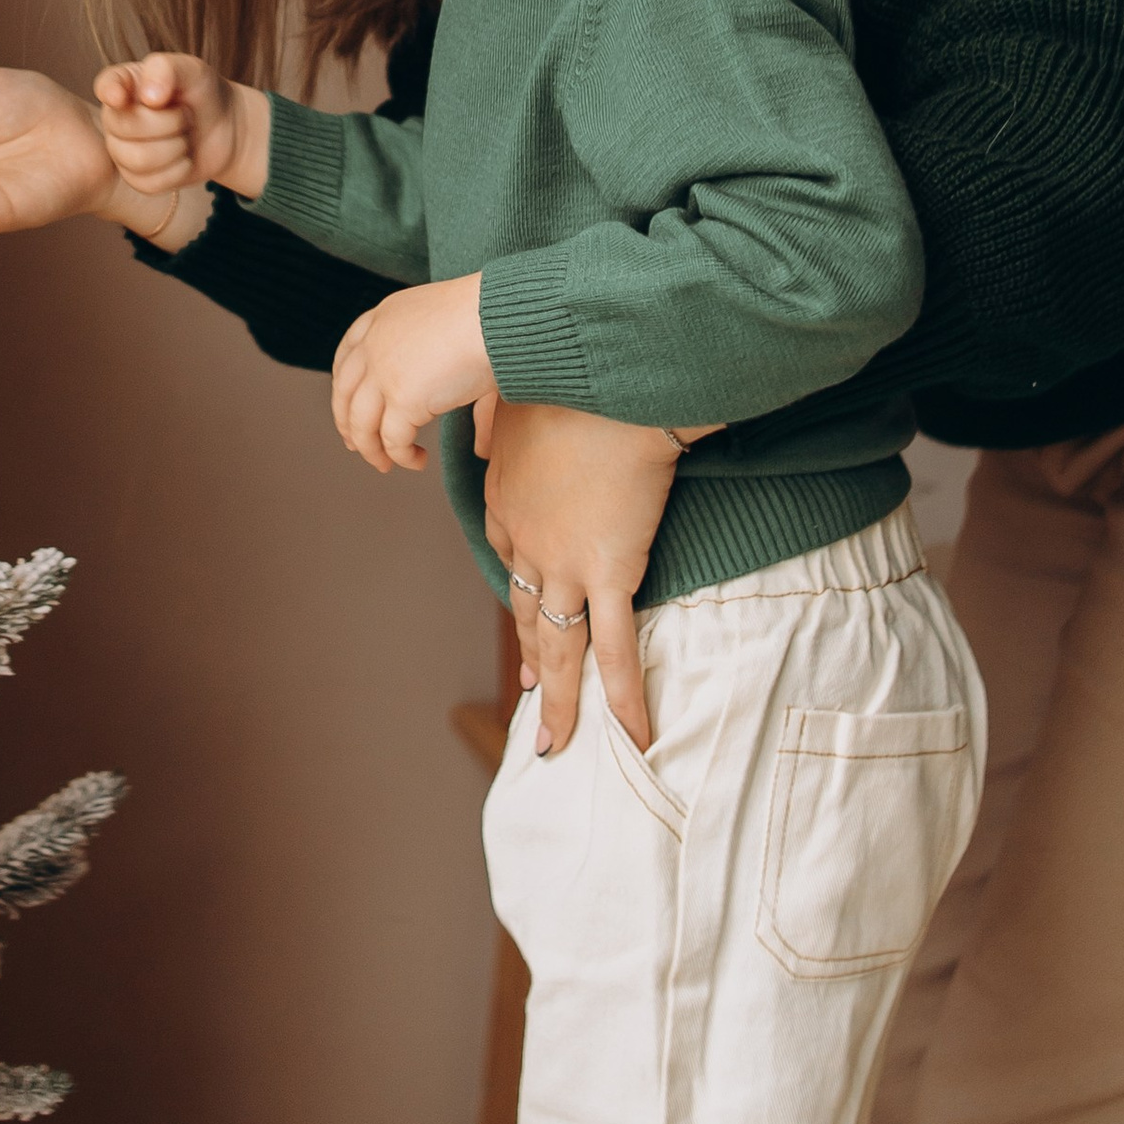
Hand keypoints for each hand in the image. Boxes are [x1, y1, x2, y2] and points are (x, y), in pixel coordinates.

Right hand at [92, 52, 270, 199]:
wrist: (223, 127)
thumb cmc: (202, 92)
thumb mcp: (192, 70)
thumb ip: (167, 70)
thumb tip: (149, 97)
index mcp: (125, 83)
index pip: (106, 85)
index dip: (109, 92)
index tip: (119, 97)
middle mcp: (115, 116)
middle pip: (126, 127)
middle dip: (169, 122)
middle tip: (185, 114)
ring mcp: (122, 149)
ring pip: (138, 159)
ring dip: (175, 148)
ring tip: (185, 136)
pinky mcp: (136, 178)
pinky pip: (149, 183)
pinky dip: (177, 171)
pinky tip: (183, 158)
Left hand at [330, 275, 494, 473]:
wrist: (496, 317)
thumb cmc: (487, 316)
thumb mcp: (441, 323)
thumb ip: (428, 350)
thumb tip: (439, 383)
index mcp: (383, 317)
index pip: (347, 356)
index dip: (343, 386)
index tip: (346, 406)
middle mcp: (375, 344)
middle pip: (344, 392)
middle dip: (347, 423)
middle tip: (355, 444)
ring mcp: (384, 372)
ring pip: (362, 423)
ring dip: (371, 450)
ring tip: (385, 465)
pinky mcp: (403, 400)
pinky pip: (393, 441)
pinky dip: (402, 457)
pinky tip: (418, 461)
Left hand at [475, 396, 682, 756]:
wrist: (614, 383)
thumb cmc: (574, 381)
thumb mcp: (518, 402)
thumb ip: (504, 426)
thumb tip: (491, 436)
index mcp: (504, 500)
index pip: (508, 559)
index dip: (519, 593)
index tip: (527, 615)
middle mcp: (525, 542)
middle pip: (525, 613)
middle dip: (530, 659)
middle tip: (530, 694)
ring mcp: (564, 564)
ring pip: (559, 646)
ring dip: (560, 700)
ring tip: (558, 742)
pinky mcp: (610, 573)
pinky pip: (616, 648)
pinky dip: (622, 696)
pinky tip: (632, 734)